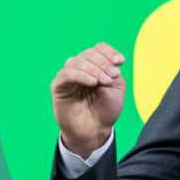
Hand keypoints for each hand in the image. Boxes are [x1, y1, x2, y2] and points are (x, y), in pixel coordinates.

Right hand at [50, 42, 125, 157]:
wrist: (95, 131)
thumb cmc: (105, 110)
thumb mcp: (116, 87)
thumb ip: (112, 71)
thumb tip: (109, 62)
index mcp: (95, 66)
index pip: (99, 48)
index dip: (109, 52)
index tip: (120, 61)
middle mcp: (80, 68)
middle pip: (89, 53)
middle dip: (103, 63)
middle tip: (113, 76)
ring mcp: (68, 76)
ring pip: (78, 61)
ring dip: (94, 69)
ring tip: (104, 82)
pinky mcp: (58, 86)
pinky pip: (67, 73)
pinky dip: (82, 75)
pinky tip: (92, 82)